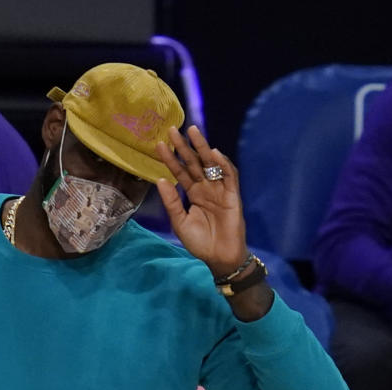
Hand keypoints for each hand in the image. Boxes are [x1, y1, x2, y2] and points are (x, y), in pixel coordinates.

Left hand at [156, 125, 247, 275]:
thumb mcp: (180, 222)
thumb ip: (171, 202)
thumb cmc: (200, 242)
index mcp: (193, 193)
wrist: (219, 257)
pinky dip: (223, 164)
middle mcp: (206, 187)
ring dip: (203, 148)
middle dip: (184, 146)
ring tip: (193, 132)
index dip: (171, 159)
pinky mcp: (232, 194)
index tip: (159, 145)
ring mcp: (219, 189)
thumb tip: (160, 180)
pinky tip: (213, 154)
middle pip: (194, 163)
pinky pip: (229, 176)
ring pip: (210, 164)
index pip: (180, 172)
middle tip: (172, 130)